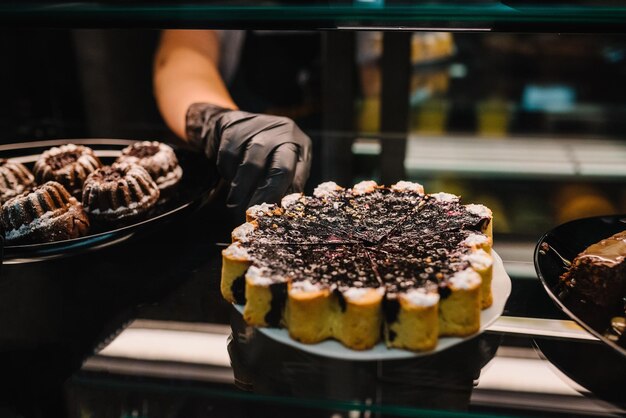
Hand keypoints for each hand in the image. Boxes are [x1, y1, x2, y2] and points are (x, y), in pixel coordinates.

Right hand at [186, 103, 311, 211]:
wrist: (238, 124)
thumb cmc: (265, 154)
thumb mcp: (282, 167)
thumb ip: (284, 187)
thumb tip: (280, 212)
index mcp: (301, 146)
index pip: (298, 176)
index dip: (285, 198)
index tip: (272, 215)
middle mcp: (286, 132)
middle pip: (280, 168)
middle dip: (266, 196)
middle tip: (252, 214)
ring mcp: (261, 125)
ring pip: (252, 165)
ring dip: (241, 189)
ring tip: (234, 204)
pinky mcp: (236, 124)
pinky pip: (230, 155)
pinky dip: (228, 171)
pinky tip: (229, 176)